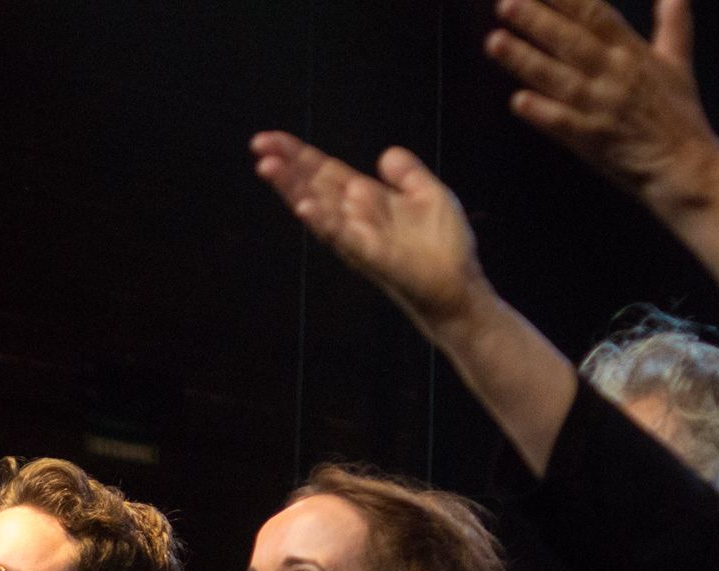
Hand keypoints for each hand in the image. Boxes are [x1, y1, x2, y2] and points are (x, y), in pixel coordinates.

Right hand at [251, 135, 488, 332]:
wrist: (460, 285)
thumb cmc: (445, 246)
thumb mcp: (430, 194)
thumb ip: (407, 173)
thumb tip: (385, 154)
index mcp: (366, 198)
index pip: (324, 171)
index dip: (299, 154)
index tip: (270, 138)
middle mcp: (354, 217)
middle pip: (312, 185)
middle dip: (286, 165)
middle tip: (258, 144)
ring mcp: (358, 237)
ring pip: (318, 208)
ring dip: (291, 188)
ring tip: (267, 167)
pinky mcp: (372, 255)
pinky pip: (342, 236)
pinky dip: (323, 221)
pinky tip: (303, 207)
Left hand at [487, 0, 718, 212]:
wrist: (687, 167)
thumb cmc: (679, 115)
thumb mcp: (678, 62)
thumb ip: (673, 22)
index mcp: (632, 52)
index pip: (594, 15)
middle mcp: (615, 74)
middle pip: (571, 41)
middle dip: (537, 21)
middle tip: (504, 3)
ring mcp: (602, 108)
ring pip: (559, 78)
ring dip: (525, 60)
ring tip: (494, 42)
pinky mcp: (594, 140)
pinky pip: (564, 123)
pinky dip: (542, 112)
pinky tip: (517, 101)